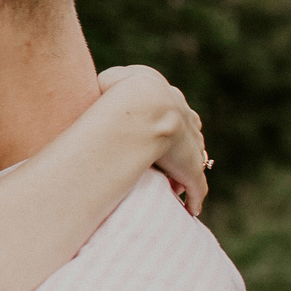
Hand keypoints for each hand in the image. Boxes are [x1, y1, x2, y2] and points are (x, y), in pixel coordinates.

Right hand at [97, 66, 208, 216]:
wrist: (141, 106)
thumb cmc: (115, 92)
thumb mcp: (108, 81)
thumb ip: (105, 85)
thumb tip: (93, 90)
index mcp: (167, 97)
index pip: (174, 111)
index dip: (165, 125)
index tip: (155, 138)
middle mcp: (184, 118)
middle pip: (189, 135)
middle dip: (181, 148)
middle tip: (166, 163)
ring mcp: (191, 144)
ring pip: (194, 159)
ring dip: (184, 173)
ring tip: (173, 189)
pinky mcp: (191, 168)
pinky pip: (196, 187)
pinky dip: (194, 197)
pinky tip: (190, 209)